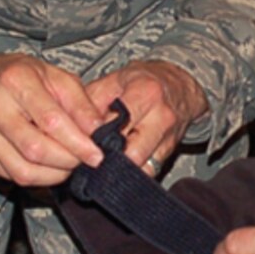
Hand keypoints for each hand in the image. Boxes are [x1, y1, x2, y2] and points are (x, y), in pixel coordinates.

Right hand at [0, 48, 107, 186]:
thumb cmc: (18, 76)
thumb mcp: (54, 75)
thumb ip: (80, 102)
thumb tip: (99, 130)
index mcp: (15, 80)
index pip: (51, 121)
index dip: (78, 143)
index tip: (97, 154)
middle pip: (36, 150)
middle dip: (69, 161)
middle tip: (85, 160)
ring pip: (24, 170)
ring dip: (55, 174)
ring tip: (69, 163)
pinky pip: (13, 177)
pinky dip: (39, 178)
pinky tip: (49, 165)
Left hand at [84, 61, 207, 176]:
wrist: (178, 87)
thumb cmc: (142, 82)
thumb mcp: (113, 81)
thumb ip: (92, 101)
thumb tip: (75, 126)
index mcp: (146, 94)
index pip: (119, 124)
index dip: (99, 135)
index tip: (85, 139)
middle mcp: (161, 117)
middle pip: (131, 153)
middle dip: (109, 157)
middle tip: (92, 154)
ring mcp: (168, 138)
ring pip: (140, 168)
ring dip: (119, 168)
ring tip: (104, 160)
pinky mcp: (169, 154)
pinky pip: (147, 172)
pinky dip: (130, 172)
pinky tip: (119, 164)